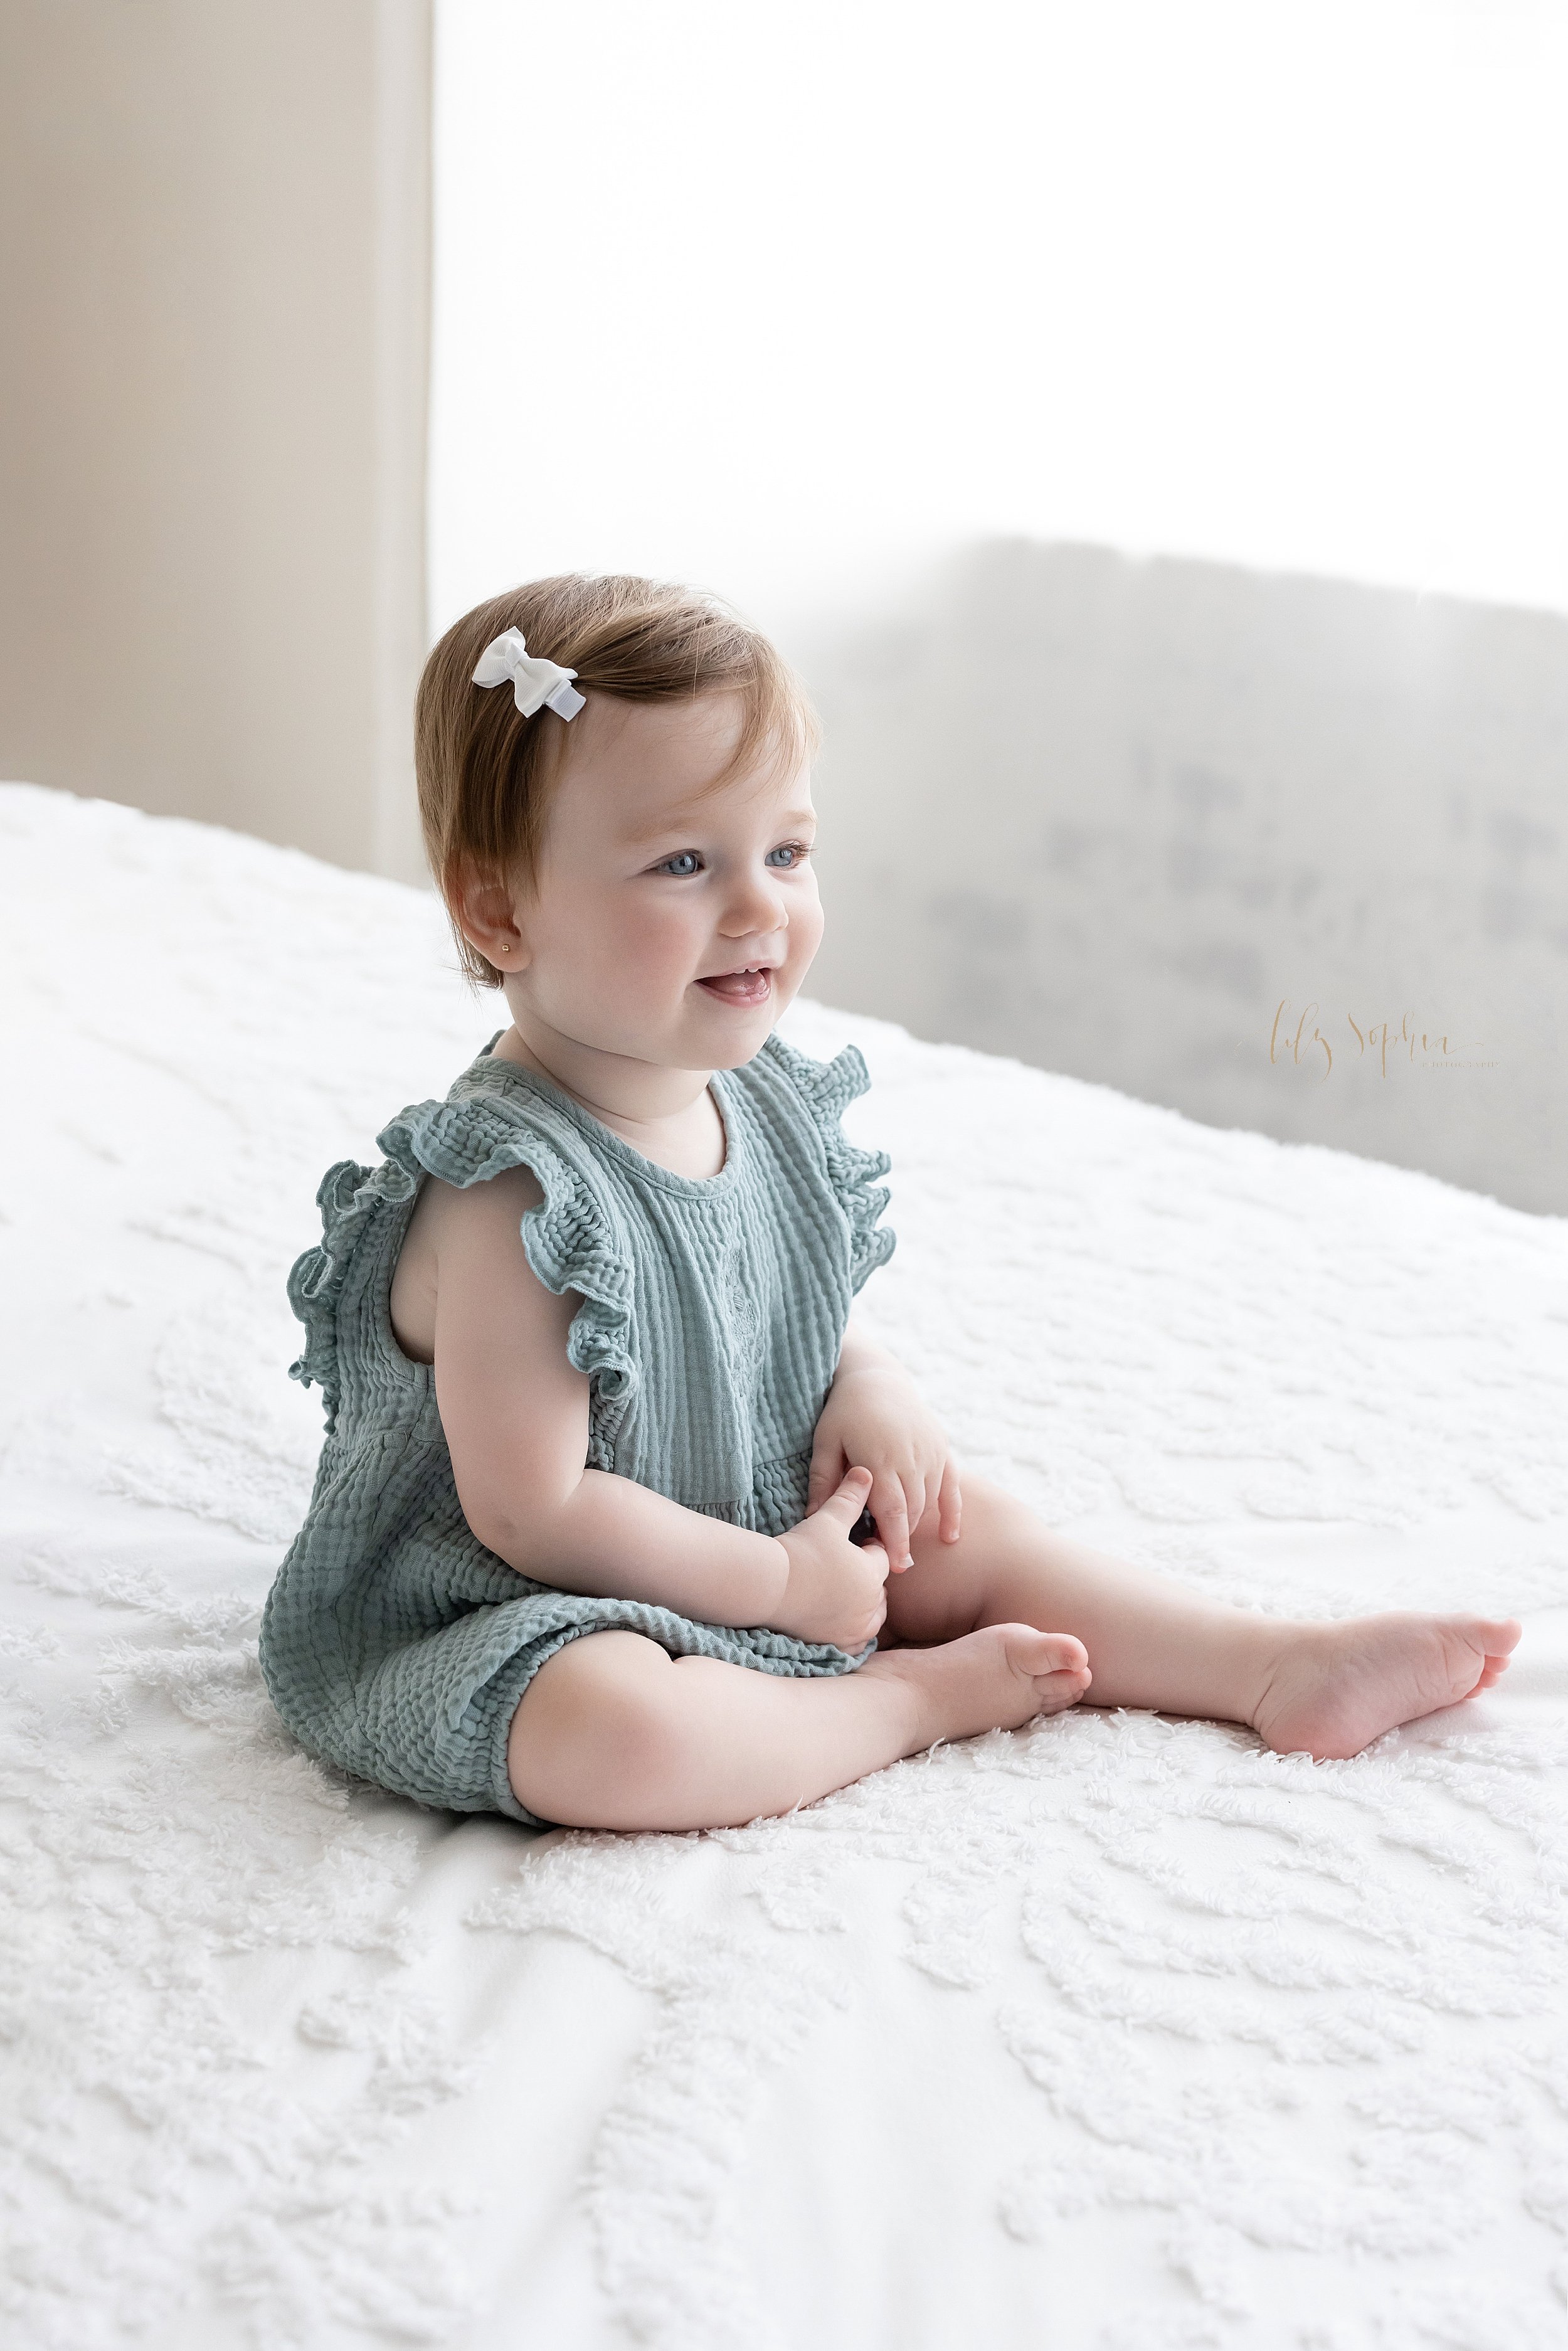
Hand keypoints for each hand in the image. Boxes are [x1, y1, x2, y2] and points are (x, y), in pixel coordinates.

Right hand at [771, 1467, 890, 1649]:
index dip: (868, 1546)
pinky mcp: (837, 1645)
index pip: (881, 1556)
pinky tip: (838, 1618)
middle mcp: (869, 1605)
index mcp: (872, 1574)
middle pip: (879, 1588)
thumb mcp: (828, 1519)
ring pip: (873, 1616)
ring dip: (865, 1605)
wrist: (767, 1586)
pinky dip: (852, 1630)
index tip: (852, 1542)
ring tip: (843, 1591)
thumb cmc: (799, 1550)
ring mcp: (854, 1629)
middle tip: (845, 1567)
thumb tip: (865, 1471)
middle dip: (868, 1577)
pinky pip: (856, 1641)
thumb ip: (850, 1497)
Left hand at [807, 1357, 960, 1571]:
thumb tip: (813, 1519)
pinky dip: (953, 1512)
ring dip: (917, 1526)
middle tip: (893, 1568)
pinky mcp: (942, 1449)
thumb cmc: (844, 1412)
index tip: (893, 1568)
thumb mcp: (825, 1443)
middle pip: (912, 1511)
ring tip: (902, 1549)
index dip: (894, 1541)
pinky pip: (952, 1486)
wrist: (876, 1378)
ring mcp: (930, 1452)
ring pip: (929, 1502)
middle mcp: (910, 1457)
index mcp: (880, 1458)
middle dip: (903, 1540)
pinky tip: (950, 1538)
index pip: (892, 1510)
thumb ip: (823, 1482)